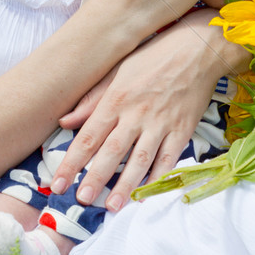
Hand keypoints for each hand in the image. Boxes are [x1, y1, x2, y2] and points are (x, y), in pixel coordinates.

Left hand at [50, 11, 247, 211]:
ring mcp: (161, 123)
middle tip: (81, 199)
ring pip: (140, 160)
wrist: (197, 48)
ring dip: (125, 185)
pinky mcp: (182, 130)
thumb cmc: (153, 56)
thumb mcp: (117, 70)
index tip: (57, 182)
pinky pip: (168, 160)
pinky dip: (158, 179)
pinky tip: (148, 195)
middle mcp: (136, 113)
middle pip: (111, 151)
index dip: (71, 161)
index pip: (89, 135)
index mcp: (116, 98)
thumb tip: (64, 121)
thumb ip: (91, 99)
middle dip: (94, 177)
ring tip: (111, 206)